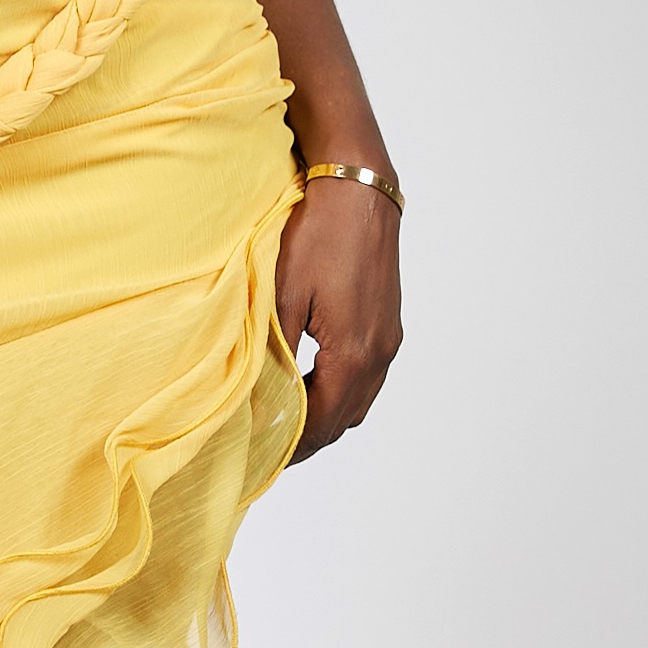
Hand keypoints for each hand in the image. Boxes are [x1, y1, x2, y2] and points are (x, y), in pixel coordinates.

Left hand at [273, 177, 401, 458]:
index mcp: (352, 354)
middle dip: (307, 438)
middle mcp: (379, 354)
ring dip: (325, 416)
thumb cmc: (319, 236)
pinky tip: (311, 383)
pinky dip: (340, 392)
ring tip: (286, 418)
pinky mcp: (388, 324)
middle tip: (269, 446)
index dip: (290, 445)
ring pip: (358, 401)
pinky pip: (367, 377)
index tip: (262, 455)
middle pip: (343, 419)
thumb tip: (260, 399)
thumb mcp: (282, 295)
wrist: (359, 192)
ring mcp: (388, 339)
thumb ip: (273, 354)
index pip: (320, 422)